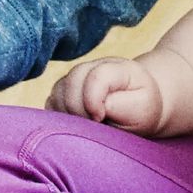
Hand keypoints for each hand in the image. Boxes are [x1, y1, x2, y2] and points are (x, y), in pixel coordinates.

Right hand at [48, 54, 169, 133]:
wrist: (136, 105)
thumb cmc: (141, 109)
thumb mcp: (143, 108)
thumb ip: (121, 105)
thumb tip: (96, 108)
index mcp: (116, 67)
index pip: (96, 76)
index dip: (93, 101)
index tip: (101, 118)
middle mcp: (91, 67)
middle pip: (72, 82)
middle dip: (80, 111)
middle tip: (96, 125)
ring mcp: (74, 78)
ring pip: (57, 94)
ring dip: (69, 115)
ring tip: (89, 125)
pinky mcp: (61, 92)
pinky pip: (50, 104)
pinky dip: (59, 118)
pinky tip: (77, 124)